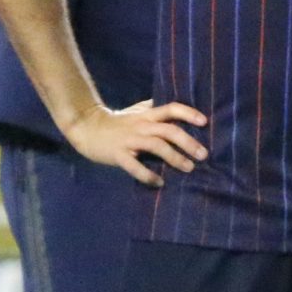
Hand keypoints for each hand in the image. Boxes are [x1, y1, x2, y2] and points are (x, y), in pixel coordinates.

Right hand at [60, 99, 207, 187]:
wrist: (86, 128)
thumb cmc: (116, 122)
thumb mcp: (136, 111)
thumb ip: (154, 110)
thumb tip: (176, 109)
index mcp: (146, 115)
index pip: (170, 108)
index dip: (188, 113)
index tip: (205, 122)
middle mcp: (140, 126)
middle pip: (168, 130)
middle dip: (188, 142)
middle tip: (203, 155)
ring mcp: (129, 140)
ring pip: (156, 146)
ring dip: (174, 157)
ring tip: (188, 168)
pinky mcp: (118, 154)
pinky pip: (134, 166)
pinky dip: (148, 175)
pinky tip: (159, 182)